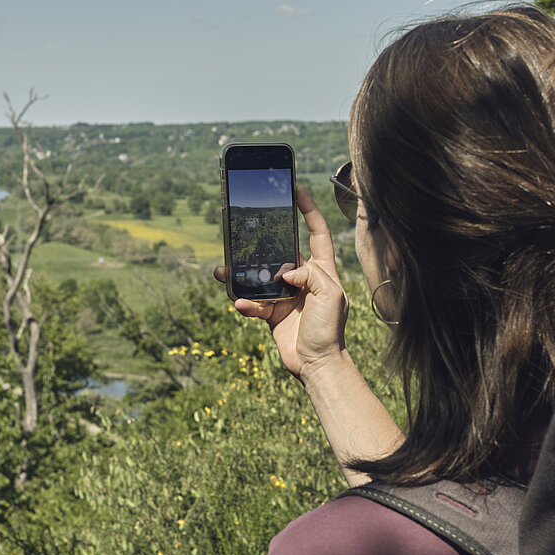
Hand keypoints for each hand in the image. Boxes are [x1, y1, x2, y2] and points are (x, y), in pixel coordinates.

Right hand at [214, 186, 347, 378]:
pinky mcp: (271, 313)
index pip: (317, 233)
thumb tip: (287, 271)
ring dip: (241, 274)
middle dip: (262, 242)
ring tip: (224, 269)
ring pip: (259, 276)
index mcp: (323, 271)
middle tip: (246, 230)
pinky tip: (240, 304)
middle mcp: (304, 280)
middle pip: (281, 251)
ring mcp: (286, 296)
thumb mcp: (330, 295)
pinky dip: (245, 303)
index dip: (309, 211)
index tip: (297, 190)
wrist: (317, 365)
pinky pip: (253, 302)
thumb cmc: (329, 330)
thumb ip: (312, 274)